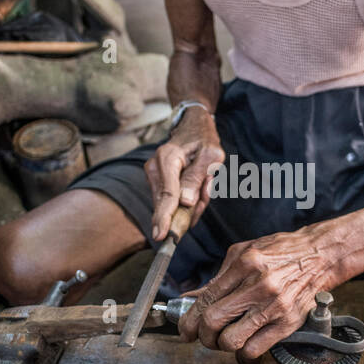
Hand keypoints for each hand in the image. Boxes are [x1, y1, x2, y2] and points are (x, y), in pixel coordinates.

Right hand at [146, 107, 223, 239]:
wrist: (193, 127)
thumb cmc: (204, 140)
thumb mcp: (210, 155)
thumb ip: (197, 178)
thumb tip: (185, 203)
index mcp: (167, 159)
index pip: (167, 195)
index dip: (165, 217)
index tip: (161, 236)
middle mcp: (155, 168)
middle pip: (167, 204)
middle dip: (189, 210)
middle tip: (207, 187)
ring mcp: (153, 176)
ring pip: (171, 206)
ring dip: (191, 204)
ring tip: (205, 182)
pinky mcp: (157, 183)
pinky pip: (172, 203)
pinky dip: (188, 202)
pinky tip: (197, 187)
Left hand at [178, 227, 334, 362]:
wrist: (320, 255)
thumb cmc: (282, 252)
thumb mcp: (244, 253)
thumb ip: (218, 278)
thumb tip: (191, 299)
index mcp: (244, 265)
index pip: (206, 299)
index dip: (189, 320)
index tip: (185, 330)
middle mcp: (258, 286)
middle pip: (213, 322)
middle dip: (201, 335)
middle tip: (203, 337)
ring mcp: (274, 306)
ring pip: (232, 340)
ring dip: (221, 346)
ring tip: (224, 340)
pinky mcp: (287, 323)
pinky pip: (255, 349)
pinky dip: (244, 355)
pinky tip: (244, 349)